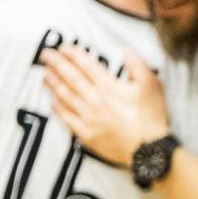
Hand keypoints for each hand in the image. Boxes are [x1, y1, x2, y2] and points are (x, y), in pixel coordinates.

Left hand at [41, 46, 169, 166]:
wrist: (150, 150)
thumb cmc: (152, 118)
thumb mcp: (152, 86)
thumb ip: (138, 65)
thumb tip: (126, 50)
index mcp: (109, 87)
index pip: (86, 66)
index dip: (73, 55)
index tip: (64, 48)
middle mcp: (95, 100)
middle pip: (71, 78)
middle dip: (56, 64)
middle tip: (45, 55)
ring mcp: (88, 117)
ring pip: (65, 96)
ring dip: (53, 83)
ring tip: (45, 74)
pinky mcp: (86, 133)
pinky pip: (66, 118)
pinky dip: (57, 108)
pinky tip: (52, 101)